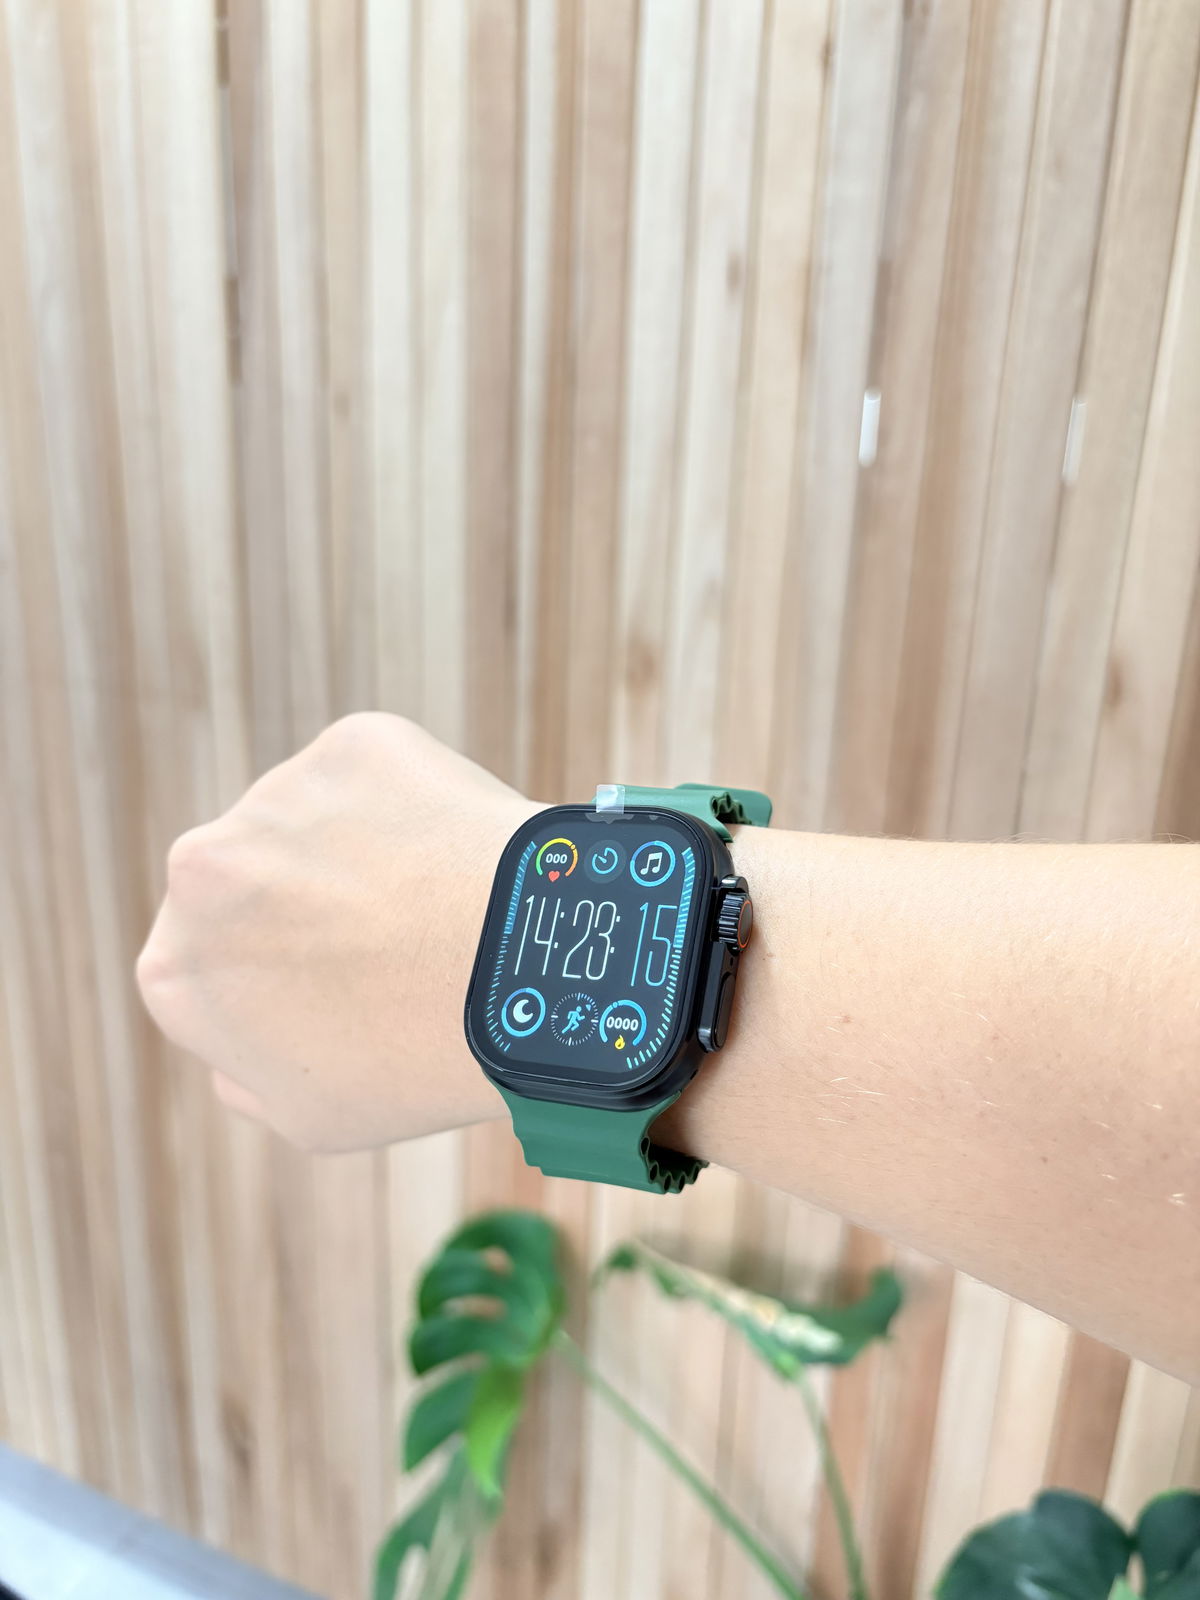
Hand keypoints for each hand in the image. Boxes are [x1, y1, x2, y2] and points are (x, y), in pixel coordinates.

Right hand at [137, 714, 534, 1150]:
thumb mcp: (312, 1116)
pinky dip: (418, 808)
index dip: (273, 979)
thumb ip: (245, 1078)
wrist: (518, 973)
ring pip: (314, 825)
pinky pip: (382, 780)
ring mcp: (277, 796)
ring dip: (360, 854)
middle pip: (248, 885)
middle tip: (390, 945)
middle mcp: (200, 871)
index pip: (207, 968)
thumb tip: (233, 1054)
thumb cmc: (420, 1061)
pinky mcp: (353, 746)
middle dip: (301, 907)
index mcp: (173, 971)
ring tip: (435, 909)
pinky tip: (457, 857)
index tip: (334, 989)